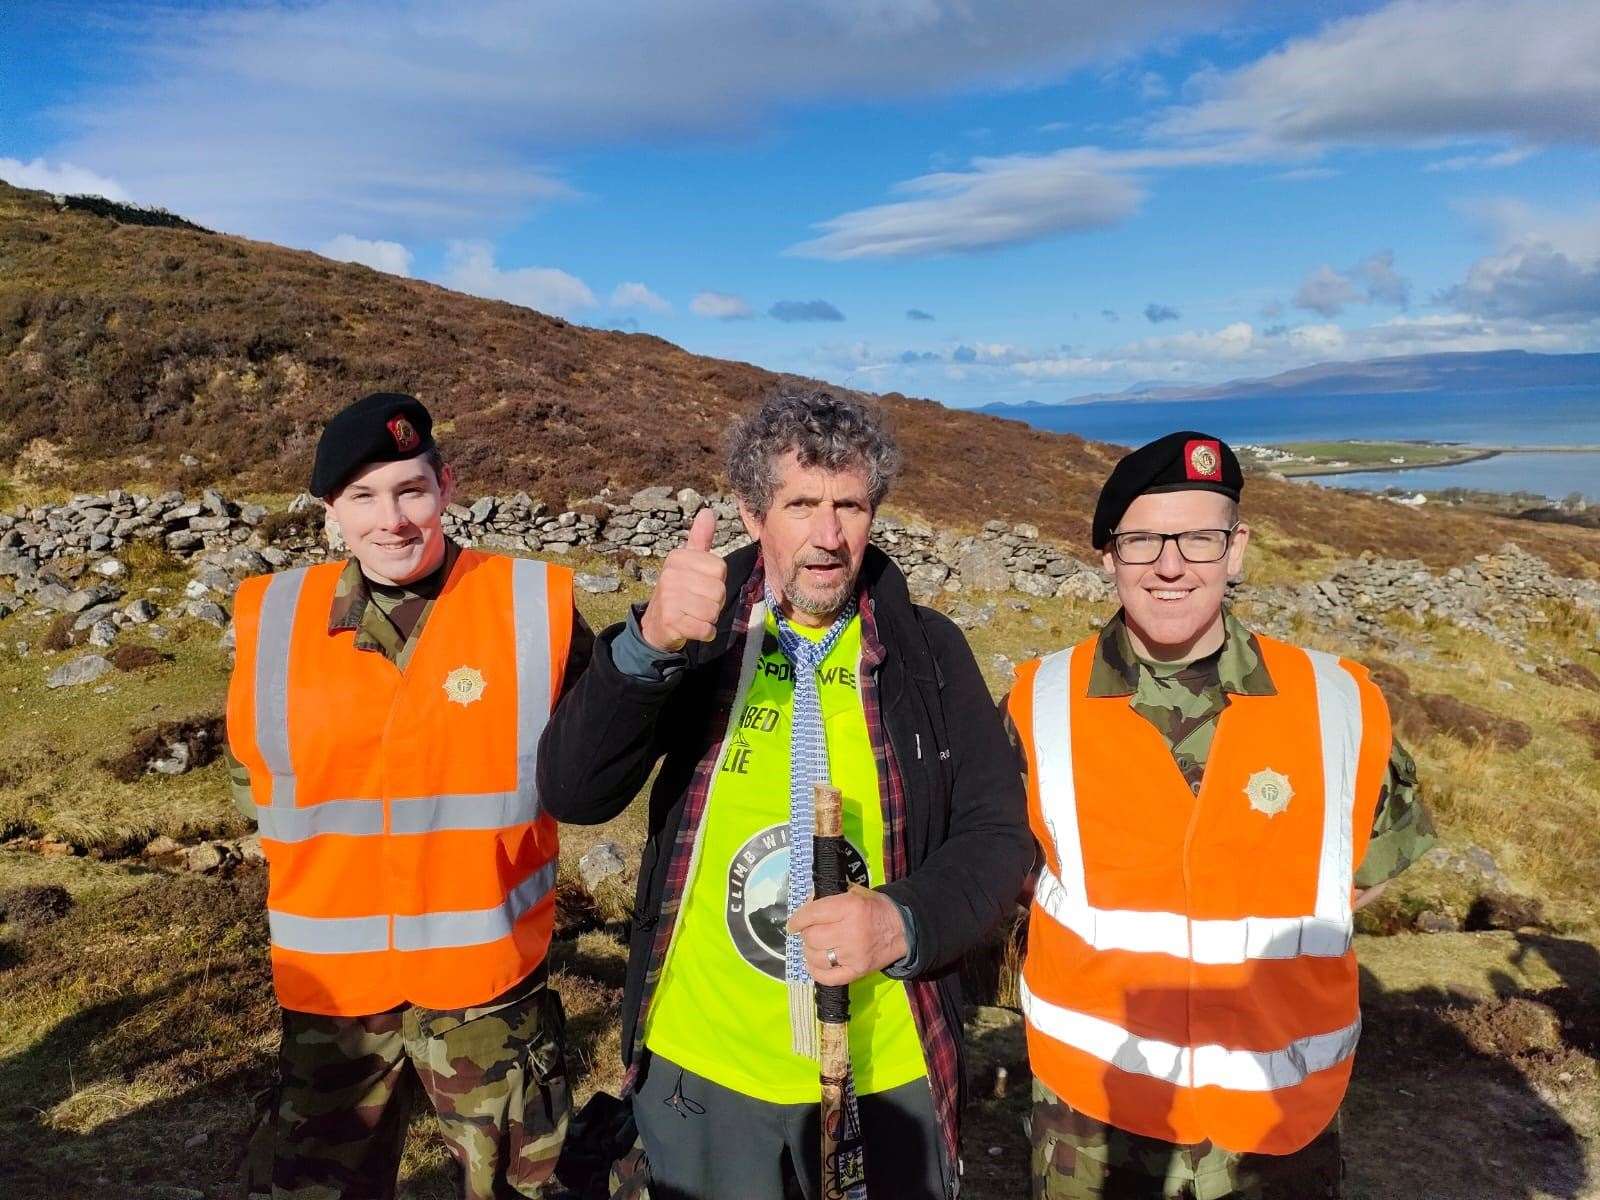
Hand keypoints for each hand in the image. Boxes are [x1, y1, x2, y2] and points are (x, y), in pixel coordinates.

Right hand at [640, 508, 727, 650]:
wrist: (656, 625)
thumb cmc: (679, 591)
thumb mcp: (688, 563)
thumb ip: (700, 539)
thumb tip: (707, 511)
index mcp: (678, 557)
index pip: (720, 569)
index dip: (717, 582)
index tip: (701, 586)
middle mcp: (670, 574)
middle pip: (718, 591)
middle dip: (714, 603)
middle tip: (697, 604)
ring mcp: (668, 598)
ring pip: (713, 611)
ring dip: (709, 618)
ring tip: (693, 615)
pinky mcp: (670, 621)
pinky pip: (705, 629)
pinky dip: (705, 633)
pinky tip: (693, 628)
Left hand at [788, 884, 908, 985]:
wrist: (903, 928)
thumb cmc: (875, 908)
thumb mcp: (854, 892)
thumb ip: (828, 898)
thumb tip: (805, 906)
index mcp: (850, 907)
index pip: (812, 914)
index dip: (797, 920)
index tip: (792, 924)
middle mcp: (850, 932)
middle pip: (811, 937)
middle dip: (806, 935)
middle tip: (810, 933)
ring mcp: (854, 955)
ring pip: (816, 957)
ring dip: (810, 952)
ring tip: (815, 947)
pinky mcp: (857, 972)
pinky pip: (827, 977)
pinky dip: (816, 971)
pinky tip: (816, 963)